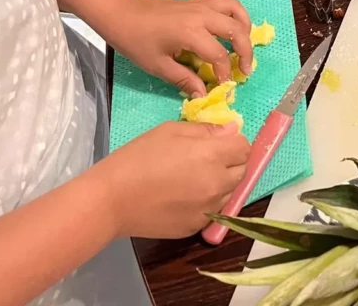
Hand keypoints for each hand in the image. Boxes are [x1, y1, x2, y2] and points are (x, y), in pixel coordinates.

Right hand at [96, 121, 249, 238]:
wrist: (112, 200)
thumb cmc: (139, 157)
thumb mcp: (172, 130)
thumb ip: (206, 130)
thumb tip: (231, 131)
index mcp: (212, 156)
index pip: (244, 148)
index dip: (234, 141)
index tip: (219, 141)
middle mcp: (217, 184)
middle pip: (242, 171)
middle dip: (231, 161)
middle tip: (207, 157)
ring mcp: (207, 209)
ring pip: (229, 192)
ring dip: (221, 182)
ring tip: (194, 176)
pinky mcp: (195, 227)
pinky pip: (212, 210)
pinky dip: (206, 201)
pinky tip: (184, 195)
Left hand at [103, 0, 252, 96]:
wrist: (122, 13)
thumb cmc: (137, 41)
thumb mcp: (158, 66)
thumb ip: (184, 79)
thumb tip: (203, 94)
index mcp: (192, 34)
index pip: (220, 56)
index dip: (225, 73)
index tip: (223, 85)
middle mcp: (202, 15)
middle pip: (236, 30)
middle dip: (246, 51)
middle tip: (244, 69)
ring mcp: (200, 3)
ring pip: (234, 8)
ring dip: (244, 24)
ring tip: (243, 41)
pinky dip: (230, 3)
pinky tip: (229, 16)